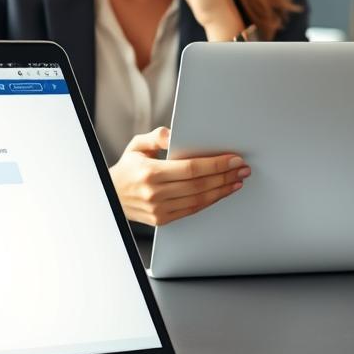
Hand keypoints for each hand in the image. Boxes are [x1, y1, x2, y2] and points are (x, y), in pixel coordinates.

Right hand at [109, 127, 249, 226]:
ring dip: (222, 190)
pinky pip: (192, 210)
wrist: (111, 196)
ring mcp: (159, 209)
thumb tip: (173, 134)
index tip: (233, 160)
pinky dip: (210, 201)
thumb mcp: (136, 146)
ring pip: (199, 199)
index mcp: (150, 173)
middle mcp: (155, 193)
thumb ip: (155, 137)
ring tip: (237, 180)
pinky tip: (220, 192)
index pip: (191, 168)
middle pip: (200, 184)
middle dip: (225, 176)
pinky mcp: (162, 219)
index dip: (216, 165)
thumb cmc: (127, 169)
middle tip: (242, 169)